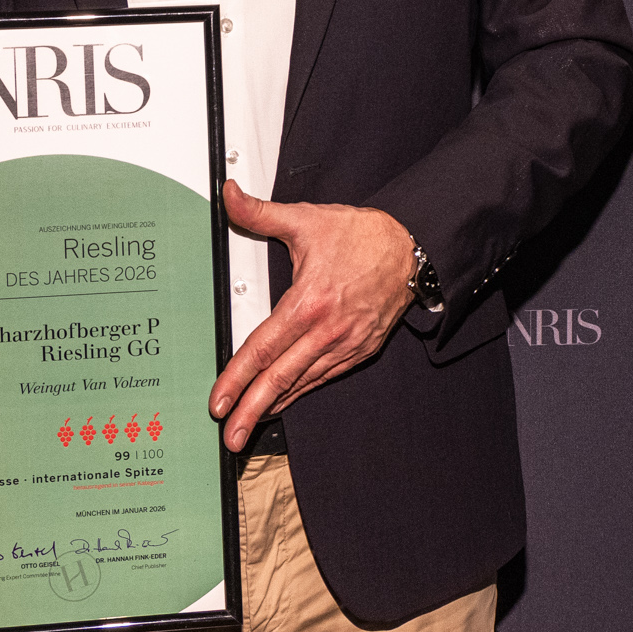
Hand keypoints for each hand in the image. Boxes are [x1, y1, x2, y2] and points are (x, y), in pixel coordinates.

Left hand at [210, 178, 415, 451]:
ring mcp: (346, 344)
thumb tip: (230, 196)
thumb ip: (260, 213)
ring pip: (303, 384)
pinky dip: (302, 393)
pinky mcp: (360, 350)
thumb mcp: (306, 219)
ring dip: (275, 407)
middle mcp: (327, 330)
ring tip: (250, 427)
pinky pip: (325, 378)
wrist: (412, 248)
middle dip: (251, 410)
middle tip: (230, 435)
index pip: (263, 348)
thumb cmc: (361, 237)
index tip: (220, 399)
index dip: (238, 377)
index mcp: (310, 302)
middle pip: (280, 378)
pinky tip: (285, 402)